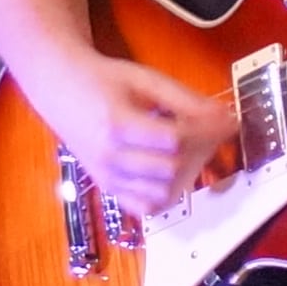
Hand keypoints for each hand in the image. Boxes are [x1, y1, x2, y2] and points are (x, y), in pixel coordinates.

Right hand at [38, 50, 233, 216]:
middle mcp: (109, 157)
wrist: (58, 88)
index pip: (176, 140)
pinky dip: (168, 194)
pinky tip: (175, 172)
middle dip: (203, 150)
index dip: (209, 131)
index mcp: (116, 124)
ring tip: (193, 147)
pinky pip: (146, 207)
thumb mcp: (144, 78)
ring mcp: (107, 177)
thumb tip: (224, 116)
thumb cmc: (101, 80)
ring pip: (164, 191)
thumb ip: (184, 99)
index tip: (229, 122)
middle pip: (173, 167)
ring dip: (190, 172)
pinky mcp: (107, 187)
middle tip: (212, 131)